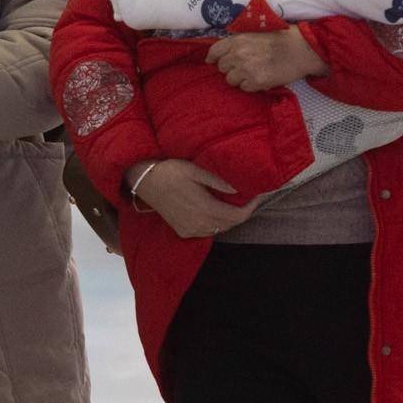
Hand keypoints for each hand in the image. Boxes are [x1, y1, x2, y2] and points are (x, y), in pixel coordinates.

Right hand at [135, 160, 253, 239]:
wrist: (145, 181)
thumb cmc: (171, 171)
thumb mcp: (195, 170)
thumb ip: (217, 181)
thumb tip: (238, 188)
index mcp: (205, 208)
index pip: (237, 216)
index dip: (250, 208)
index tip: (257, 197)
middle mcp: (199, 223)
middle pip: (230, 224)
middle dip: (241, 213)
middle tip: (247, 199)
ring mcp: (190, 229)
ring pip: (218, 229)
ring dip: (228, 219)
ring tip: (233, 204)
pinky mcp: (183, 231)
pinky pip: (206, 231)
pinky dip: (215, 224)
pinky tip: (214, 211)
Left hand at [208, 27, 327, 93]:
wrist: (301, 49)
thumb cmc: (281, 38)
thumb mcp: (256, 33)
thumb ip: (240, 41)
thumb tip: (226, 52)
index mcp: (238, 40)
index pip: (215, 51)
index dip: (213, 58)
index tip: (213, 62)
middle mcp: (238, 54)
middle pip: (222, 68)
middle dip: (230, 68)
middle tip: (243, 66)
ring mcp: (246, 69)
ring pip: (231, 80)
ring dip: (240, 78)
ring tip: (254, 72)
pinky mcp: (256, 82)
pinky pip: (244, 88)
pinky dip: (251, 85)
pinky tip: (261, 78)